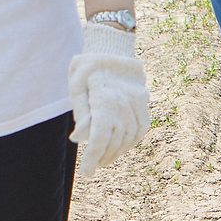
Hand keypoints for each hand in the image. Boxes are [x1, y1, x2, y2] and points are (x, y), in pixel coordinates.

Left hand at [68, 21, 148, 168]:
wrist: (112, 48)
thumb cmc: (87, 68)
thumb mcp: (76, 86)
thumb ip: (80, 113)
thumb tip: (79, 139)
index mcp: (103, 97)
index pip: (100, 136)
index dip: (93, 157)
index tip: (86, 173)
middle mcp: (123, 100)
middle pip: (115, 139)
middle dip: (103, 157)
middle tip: (93, 167)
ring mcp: (137, 101)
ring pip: (130, 136)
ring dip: (118, 152)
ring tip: (105, 159)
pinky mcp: (144, 101)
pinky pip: (141, 128)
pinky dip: (132, 141)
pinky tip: (120, 147)